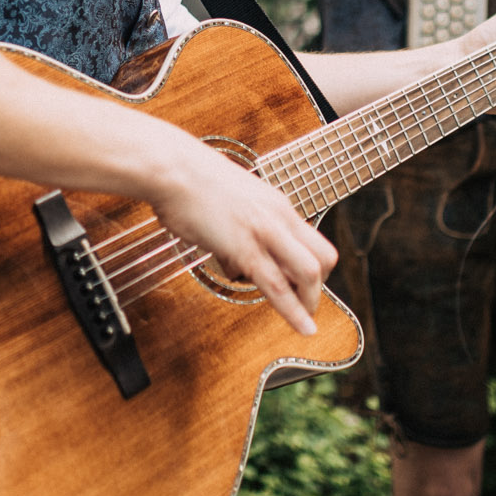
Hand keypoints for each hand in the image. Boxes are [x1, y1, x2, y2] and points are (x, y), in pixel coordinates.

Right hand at [143, 136, 336, 335]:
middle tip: (305, 304)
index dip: (316, 268)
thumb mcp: (229, 199)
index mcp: (276, 204)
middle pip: (324, 258)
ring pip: (308, 274)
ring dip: (310, 302)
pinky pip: (277, 287)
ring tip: (307, 323)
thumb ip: (238, 225)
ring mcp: (264, 232)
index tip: (302, 286)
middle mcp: (278, 217)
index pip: (314, 241)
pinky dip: (294, 312)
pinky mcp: (244, 248)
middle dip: (318, 287)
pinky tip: (303, 329)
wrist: (171, 167)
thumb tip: (231, 253)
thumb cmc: (190, 180)